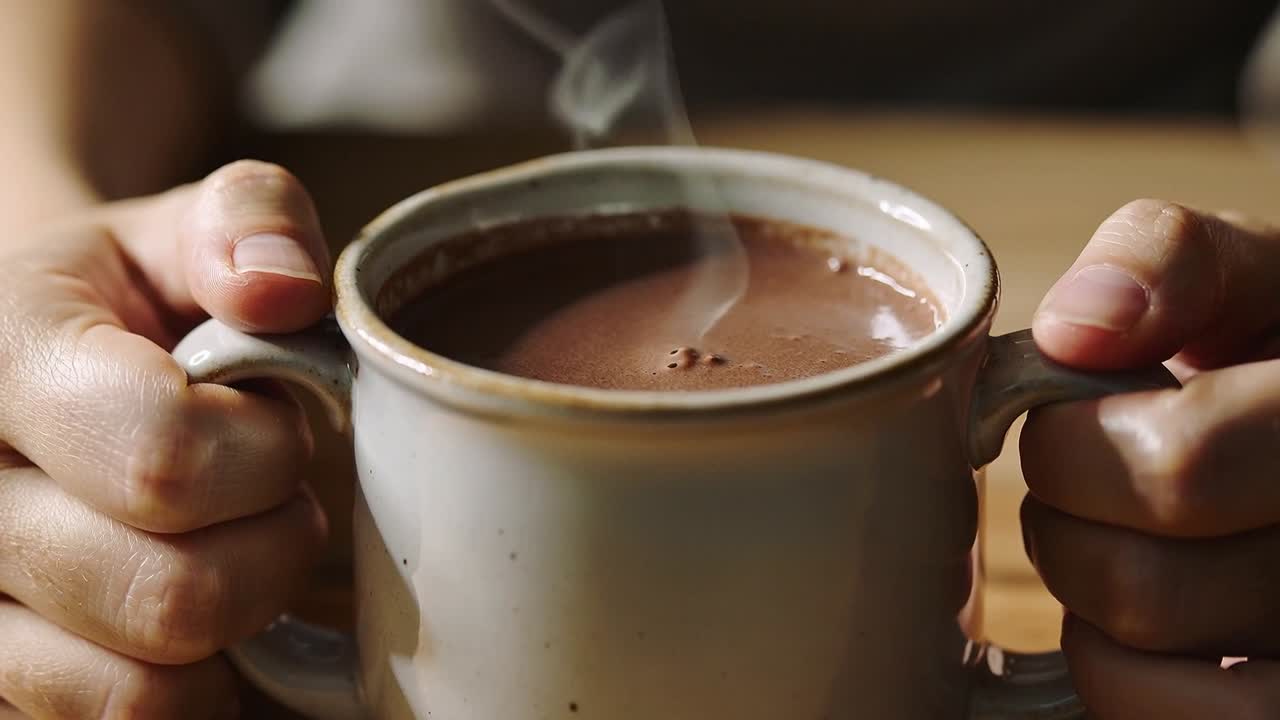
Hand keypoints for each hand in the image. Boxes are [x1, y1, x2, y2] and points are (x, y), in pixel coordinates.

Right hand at [0, 161, 331, 718]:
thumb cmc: (123, 305)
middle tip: (273, 494)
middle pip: (169, 593)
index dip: (266, 455)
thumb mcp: (178, 232)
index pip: (163, 455)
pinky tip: (190, 616)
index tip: (274, 422)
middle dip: (271, 545)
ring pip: (141, 690)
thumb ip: (246, 221)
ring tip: (230, 548)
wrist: (28, 370)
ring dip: (234, 625)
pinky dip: (190, 690)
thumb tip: (285, 285)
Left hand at [1023, 199, 1279, 717]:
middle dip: (1064, 528)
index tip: (1066, 422)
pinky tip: (1149, 631)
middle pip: (1139, 583)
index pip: (1179, 463)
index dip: (1071, 448)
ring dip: (1090, 607)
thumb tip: (1076, 326)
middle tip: (1085, 491)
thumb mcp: (1251, 278)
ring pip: (1143, 670)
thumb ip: (1170, 261)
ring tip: (1125, 552)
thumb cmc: (1270, 355)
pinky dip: (1120, 684)